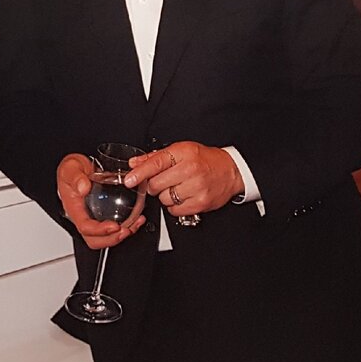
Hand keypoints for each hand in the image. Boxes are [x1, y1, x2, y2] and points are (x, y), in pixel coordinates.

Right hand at [57, 153, 144, 249]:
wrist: (76, 167)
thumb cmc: (72, 170)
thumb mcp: (71, 167)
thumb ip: (76, 177)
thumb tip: (83, 188)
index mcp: (74, 208)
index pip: (85, 227)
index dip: (100, 230)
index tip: (114, 226)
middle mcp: (83, 217)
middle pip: (94, 239)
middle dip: (111, 239)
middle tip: (125, 231)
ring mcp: (93, 218)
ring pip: (104, 238)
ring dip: (120, 236)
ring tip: (134, 226)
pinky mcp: (102, 215)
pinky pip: (112, 230)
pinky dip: (127, 227)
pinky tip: (136, 220)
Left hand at [124, 142, 242, 217]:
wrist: (231, 170)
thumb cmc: (206, 160)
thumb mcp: (182, 150)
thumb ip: (156, 157)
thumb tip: (135, 163)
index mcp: (184, 153)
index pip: (156, 163)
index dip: (140, 173)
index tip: (129, 180)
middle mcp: (190, 169)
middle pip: (157, 184)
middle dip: (155, 185)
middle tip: (164, 181)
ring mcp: (196, 187)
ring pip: (164, 199)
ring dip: (166, 196)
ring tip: (177, 188)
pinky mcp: (200, 203)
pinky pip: (174, 210)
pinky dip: (174, 206)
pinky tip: (183, 196)